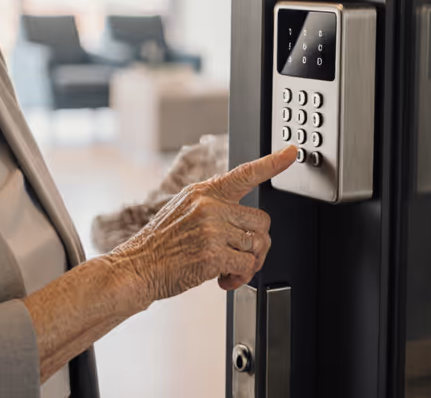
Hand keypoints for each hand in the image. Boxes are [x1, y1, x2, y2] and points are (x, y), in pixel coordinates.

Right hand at [112, 146, 297, 303]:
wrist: (138, 267)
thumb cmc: (160, 244)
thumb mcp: (182, 210)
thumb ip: (212, 207)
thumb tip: (241, 221)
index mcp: (204, 192)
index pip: (244, 173)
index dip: (272, 162)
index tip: (292, 152)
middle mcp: (209, 206)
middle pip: (261, 220)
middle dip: (257, 242)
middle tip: (241, 255)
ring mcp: (212, 228)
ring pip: (257, 245)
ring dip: (248, 263)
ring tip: (228, 269)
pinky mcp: (213, 253)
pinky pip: (247, 265)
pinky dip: (239, 277)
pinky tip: (222, 279)